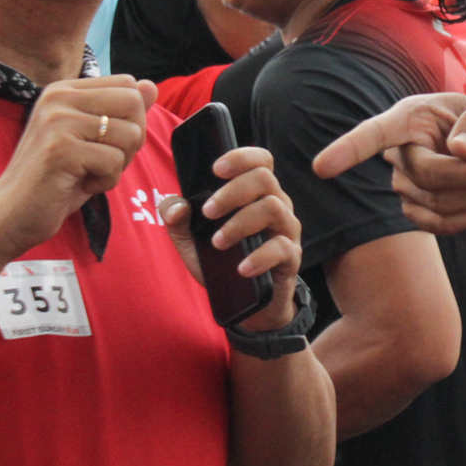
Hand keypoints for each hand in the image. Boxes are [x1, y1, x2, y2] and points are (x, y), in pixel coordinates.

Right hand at [0, 75, 155, 256]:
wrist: (9, 215)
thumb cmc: (55, 179)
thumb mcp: (92, 140)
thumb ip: (119, 112)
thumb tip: (151, 86)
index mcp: (66, 90)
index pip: (128, 85)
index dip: (132, 119)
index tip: (104, 143)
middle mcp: (59, 97)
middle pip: (133, 103)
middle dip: (131, 140)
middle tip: (101, 160)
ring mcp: (58, 121)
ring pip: (129, 134)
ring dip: (117, 164)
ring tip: (86, 173)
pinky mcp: (60, 149)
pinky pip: (114, 161)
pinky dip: (105, 181)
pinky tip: (79, 184)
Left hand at [159, 146, 306, 331]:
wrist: (250, 308)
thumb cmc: (224, 265)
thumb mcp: (193, 242)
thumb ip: (179, 221)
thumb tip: (174, 207)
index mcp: (256, 195)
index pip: (260, 161)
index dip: (241, 157)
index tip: (216, 169)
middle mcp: (277, 205)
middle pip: (264, 178)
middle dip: (232, 191)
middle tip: (208, 212)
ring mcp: (287, 230)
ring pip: (273, 208)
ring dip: (240, 223)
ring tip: (218, 242)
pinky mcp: (292, 257)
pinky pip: (281, 248)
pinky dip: (258, 257)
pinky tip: (241, 268)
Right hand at [313, 94, 465, 234]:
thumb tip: (460, 149)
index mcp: (411, 116)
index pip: (374, 135)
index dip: (347, 150)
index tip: (322, 167)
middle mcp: (399, 150)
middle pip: (427, 176)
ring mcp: (403, 183)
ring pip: (437, 203)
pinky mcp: (415, 210)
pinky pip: (440, 224)